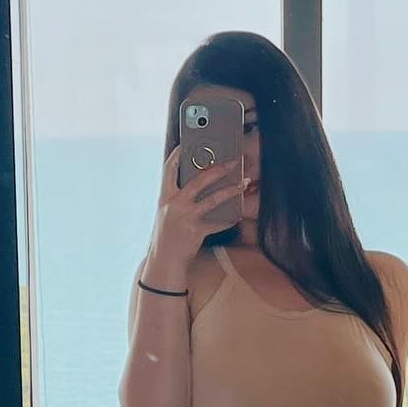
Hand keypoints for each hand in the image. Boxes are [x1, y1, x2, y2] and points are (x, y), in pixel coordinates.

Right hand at [149, 149, 241, 265]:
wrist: (164, 262)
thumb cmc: (167, 237)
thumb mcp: (166, 214)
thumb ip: (177, 199)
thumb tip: (196, 184)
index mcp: (164, 198)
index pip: (168, 169)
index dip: (178, 155)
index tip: (187, 144)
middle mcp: (174, 205)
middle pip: (198, 180)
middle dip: (218, 169)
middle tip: (232, 163)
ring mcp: (185, 218)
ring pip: (213, 199)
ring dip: (230, 190)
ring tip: (242, 184)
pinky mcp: (196, 231)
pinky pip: (217, 222)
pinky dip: (228, 219)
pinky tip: (236, 215)